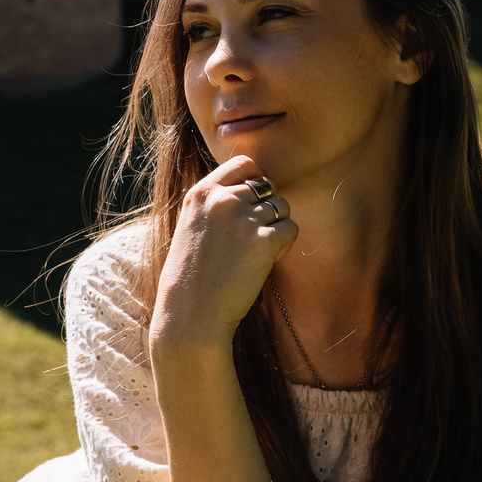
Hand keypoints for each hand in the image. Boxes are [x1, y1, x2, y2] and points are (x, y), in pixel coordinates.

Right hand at [149, 155, 294, 360]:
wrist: (190, 315)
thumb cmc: (190, 279)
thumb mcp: (191, 228)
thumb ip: (215, 207)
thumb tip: (252, 191)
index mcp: (200, 194)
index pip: (243, 165)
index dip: (254, 183)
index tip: (250, 206)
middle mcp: (223, 199)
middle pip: (266, 187)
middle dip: (266, 210)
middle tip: (252, 240)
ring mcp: (244, 217)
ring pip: (282, 207)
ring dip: (276, 227)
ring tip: (257, 253)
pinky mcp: (264, 240)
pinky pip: (291, 229)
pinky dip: (285, 245)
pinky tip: (267, 262)